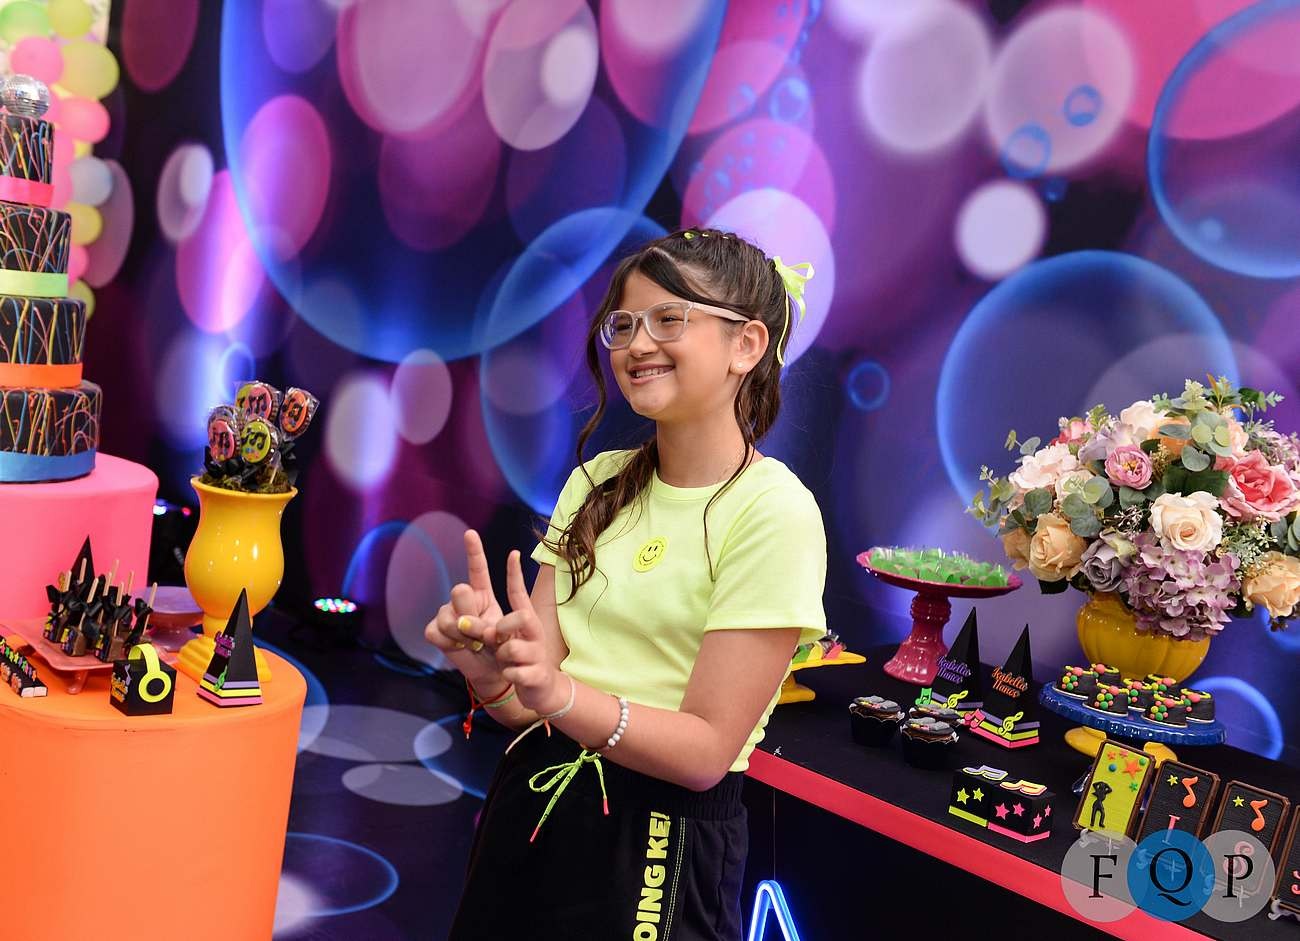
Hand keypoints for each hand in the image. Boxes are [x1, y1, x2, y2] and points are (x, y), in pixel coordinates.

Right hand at [423, 530, 505, 686]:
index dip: (473, 551)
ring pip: (447, 616)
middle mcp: (462, 600)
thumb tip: (466, 622)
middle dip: (472, 614)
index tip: (470, 533)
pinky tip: (457, 647)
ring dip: (463, 635)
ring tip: (474, 644)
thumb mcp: (505, 633)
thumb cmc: (503, 648)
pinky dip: (448, 643)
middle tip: (483, 634)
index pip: (477, 569)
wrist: (494, 671)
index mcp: (482, 594)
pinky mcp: (435, 630)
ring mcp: (446, 614)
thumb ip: (492, 623)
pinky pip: (435, 631)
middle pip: (459, 592)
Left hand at [494, 549, 564, 714]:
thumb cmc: (515, 660)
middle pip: (519, 617)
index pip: (515, 592)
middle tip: (490, 639)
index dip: (509, 571)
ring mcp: (538, 652)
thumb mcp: (497, 639)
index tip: (505, 548)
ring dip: (500, 658)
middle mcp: (533, 630)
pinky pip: (514, 674)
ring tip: (504, 662)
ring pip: (511, 649)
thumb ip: (480, 626)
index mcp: (522, 618)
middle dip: (497, 628)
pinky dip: (508, 676)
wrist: (540, 690)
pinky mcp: (538, 675)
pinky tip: (512, 676)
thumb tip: (462, 615)